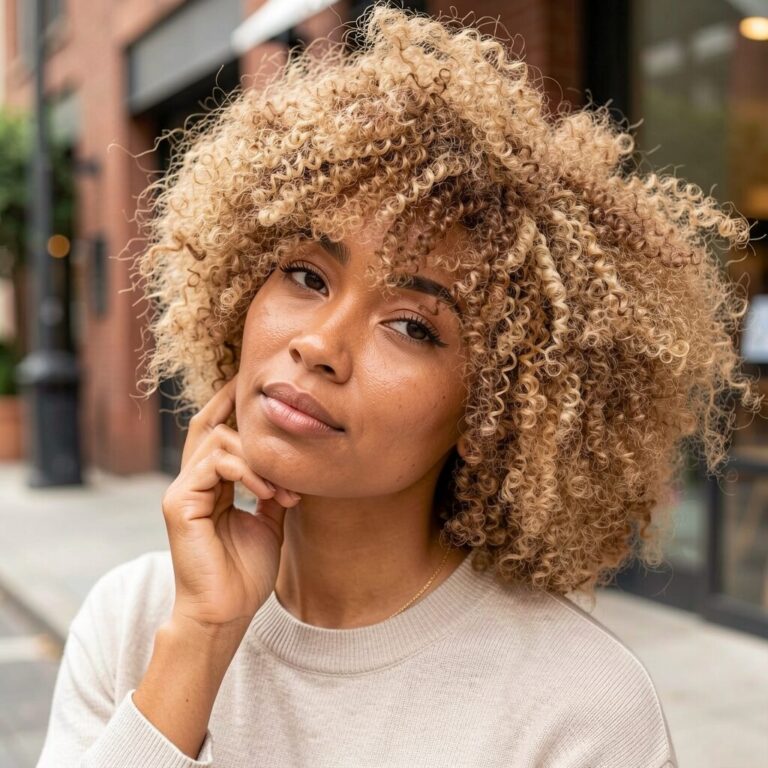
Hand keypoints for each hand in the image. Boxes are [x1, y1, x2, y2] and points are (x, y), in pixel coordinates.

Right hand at [161, 373, 298, 633]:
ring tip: (284, 490)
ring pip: (217, 441)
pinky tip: (268, 493)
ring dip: (259, 458)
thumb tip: (289, 464)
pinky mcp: (179, 503)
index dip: (231, 405)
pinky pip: (214, 464)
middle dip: (239, 408)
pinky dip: (246, 471)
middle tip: (274, 404)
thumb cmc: (245, 573)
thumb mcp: (267, 520)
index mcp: (208, 484)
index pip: (216, 432)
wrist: (227, 612)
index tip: (260, 388)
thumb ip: (270, 489)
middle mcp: (190, 481)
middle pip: (210, 424)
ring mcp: (181, 490)